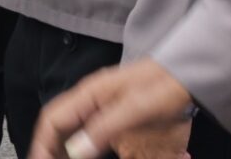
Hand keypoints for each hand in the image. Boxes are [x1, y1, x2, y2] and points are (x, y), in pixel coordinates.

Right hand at [28, 59, 193, 158]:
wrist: (188, 78)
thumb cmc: (162, 86)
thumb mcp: (134, 108)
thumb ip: (104, 128)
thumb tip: (76, 151)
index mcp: (89, 95)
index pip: (52, 119)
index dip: (42, 144)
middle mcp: (92, 103)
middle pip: (61, 129)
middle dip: (54, 151)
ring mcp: (105, 113)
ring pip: (78, 137)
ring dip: (71, 153)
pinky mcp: (120, 123)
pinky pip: (98, 141)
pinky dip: (90, 152)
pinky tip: (100, 156)